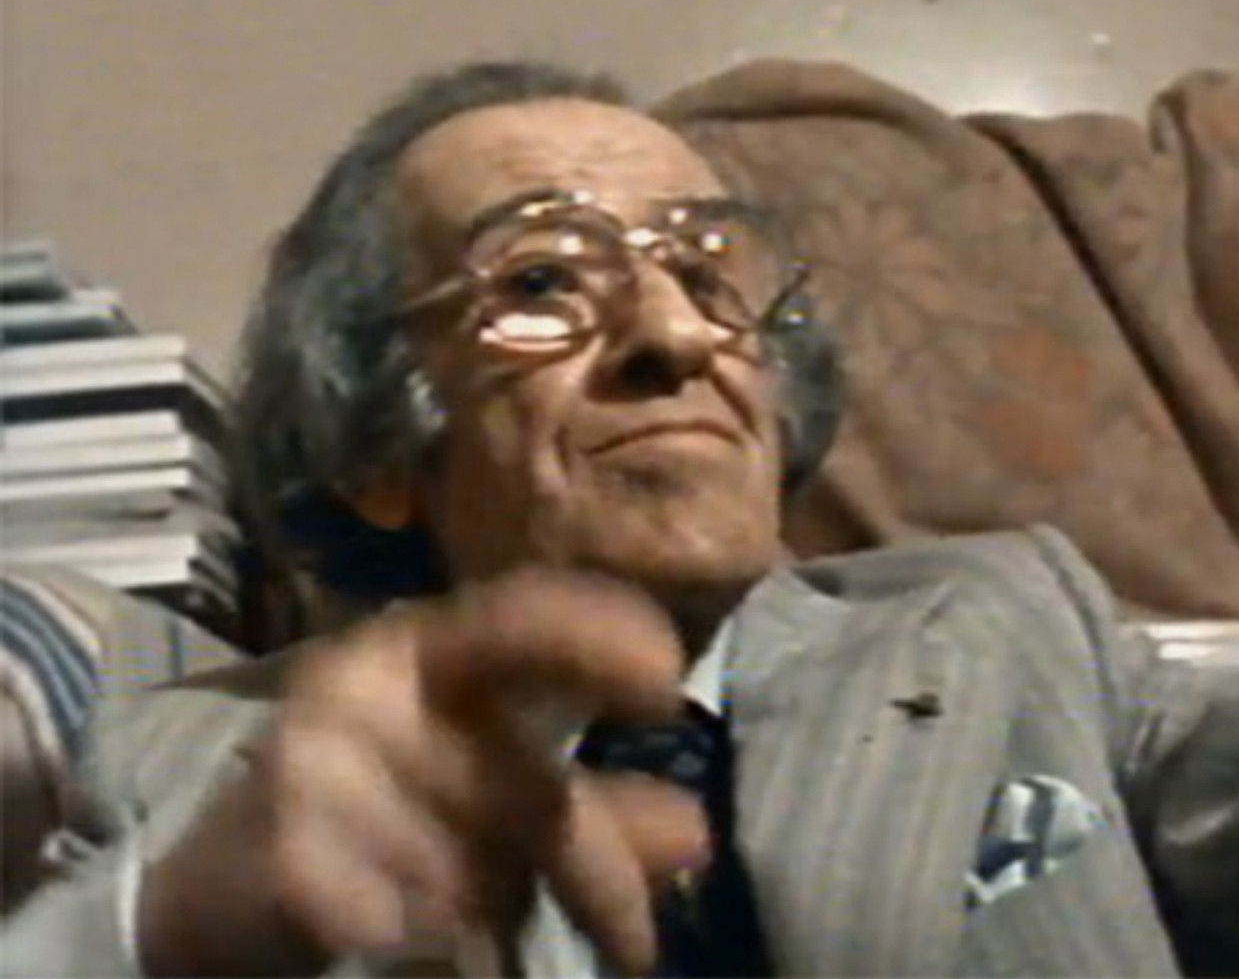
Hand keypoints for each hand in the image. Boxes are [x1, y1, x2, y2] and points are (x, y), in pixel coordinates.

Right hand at [137, 570, 707, 976]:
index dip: (596, 634)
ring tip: (473, 913)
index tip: (666, 685)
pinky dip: (427, 934)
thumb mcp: (495, 795)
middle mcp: (367, 683)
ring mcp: (313, 758)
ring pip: (472, 858)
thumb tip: (696, 837)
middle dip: (593, 867)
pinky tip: (414, 932)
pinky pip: (402, 910)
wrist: (224, 882)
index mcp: (426, 648)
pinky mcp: (279, 843)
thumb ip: (594, 810)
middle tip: (638, 943)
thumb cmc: (386, 810)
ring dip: (496, 903)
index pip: (522, 613)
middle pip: (524, 779)